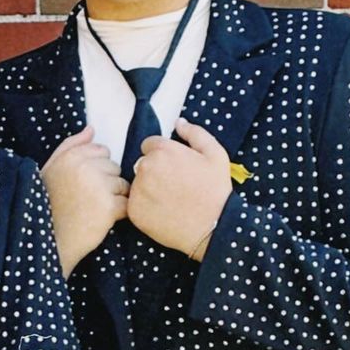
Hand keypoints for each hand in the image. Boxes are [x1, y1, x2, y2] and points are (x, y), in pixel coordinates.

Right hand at [41, 126, 128, 277]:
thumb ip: (71, 146)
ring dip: (113, 198)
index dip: (96, 169)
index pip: (101, 150)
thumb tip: (91, 129)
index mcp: (70, 156)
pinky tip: (100, 220)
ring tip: (93, 210)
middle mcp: (84, 167)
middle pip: (114, 167)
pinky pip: (126, 203)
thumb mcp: (51, 170)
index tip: (82, 184)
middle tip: (87, 200)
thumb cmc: (48, 206)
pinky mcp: (108, 207)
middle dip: (106, 183)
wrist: (50, 241)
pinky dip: (118, 214)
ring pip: (123, 185)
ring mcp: (97, 186)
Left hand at [128, 120, 231, 260]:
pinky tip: (164, 212)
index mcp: (162, 151)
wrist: (213, 226)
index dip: (164, 156)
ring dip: (149, 188)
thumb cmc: (215, 190)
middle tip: (175, 186)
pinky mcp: (134, 211)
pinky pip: (135, 203)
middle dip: (155, 171)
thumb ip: (195, 133)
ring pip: (138, 183)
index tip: (176, 168)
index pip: (150, 145)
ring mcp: (137, 190)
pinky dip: (145, 207)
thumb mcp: (215, 154)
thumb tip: (178, 122)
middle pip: (142, 164)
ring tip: (171, 200)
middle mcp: (144, 167)